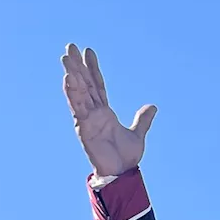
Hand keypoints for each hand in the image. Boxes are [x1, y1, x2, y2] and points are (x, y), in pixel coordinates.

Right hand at [62, 44, 156, 176]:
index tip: (88, 51)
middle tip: (70, 46)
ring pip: (79, 92)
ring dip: (72, 74)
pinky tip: (68, 79)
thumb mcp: (137, 134)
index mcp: (105, 112)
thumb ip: (143, 120)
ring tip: (66, 58)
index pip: (98, 85)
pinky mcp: (83, 127)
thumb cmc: (126, 156)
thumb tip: (152, 106)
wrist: (121, 173)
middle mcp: (94, 112)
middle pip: (85, 83)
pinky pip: (77, 107)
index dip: (93, 68)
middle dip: (78, 65)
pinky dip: (72, 93)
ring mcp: (87, 118)